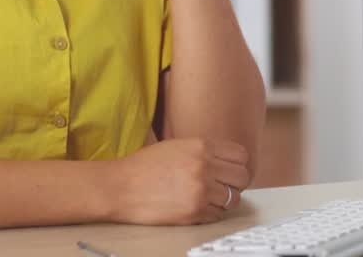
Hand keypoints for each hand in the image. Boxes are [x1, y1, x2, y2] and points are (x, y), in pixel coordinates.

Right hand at [103, 137, 251, 225]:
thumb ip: (203, 151)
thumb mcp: (176, 146)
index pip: (241, 156)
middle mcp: (204, 166)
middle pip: (242, 178)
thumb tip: (228, 163)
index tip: (229, 171)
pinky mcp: (195, 211)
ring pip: (234, 199)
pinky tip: (195, 206)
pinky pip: (218, 215)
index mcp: (200, 146)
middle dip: (234, 183)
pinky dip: (210, 213)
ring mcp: (201, 190)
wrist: (120, 187)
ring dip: (223, 200)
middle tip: (221, 186)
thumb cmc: (143, 166)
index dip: (236, 165)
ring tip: (206, 198)